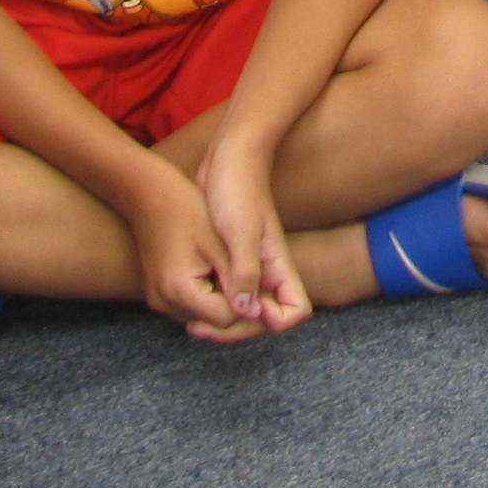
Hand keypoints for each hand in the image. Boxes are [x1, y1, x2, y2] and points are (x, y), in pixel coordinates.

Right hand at [116, 154, 247, 340]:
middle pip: (211, 323)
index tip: (263, 289)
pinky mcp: (157, 294)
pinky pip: (188, 307)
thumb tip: (255, 312)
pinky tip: (216, 274)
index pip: (225, 319)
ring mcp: (157, 300)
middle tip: (255, 283)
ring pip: (201, 317)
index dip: (247, 306)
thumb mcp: (220, 243)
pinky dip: (205, 297)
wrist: (148, 194)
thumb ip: (238, 279)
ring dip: (220, 303)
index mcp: (179, 289)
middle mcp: (163, 302)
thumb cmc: (187, 210)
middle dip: (235, 307)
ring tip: (234, 275)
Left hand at [193, 140, 310, 342]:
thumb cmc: (236, 190)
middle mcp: (267, 270)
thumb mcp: (240, 232)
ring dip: (223, 321)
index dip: (276, 321)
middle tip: (200, 328)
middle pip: (265, 319)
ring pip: (245, 309)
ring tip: (191, 322)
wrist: (227, 157)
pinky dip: (213, 304)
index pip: (296, 310)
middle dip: (237, 330)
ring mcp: (249, 266)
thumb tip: (246, 312)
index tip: (247, 313)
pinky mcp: (230, 259)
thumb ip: (245, 272)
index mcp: (278, 265)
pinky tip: (190, 303)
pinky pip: (228, 293)